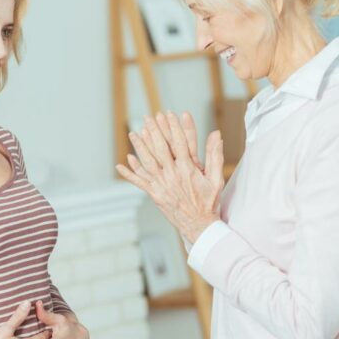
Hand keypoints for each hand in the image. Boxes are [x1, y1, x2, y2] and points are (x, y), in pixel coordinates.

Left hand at [116, 112, 224, 242]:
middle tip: (147, 117)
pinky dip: (130, 173)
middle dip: (153, 131)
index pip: (179, 142)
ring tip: (133, 133)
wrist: (199, 225)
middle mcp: (172, 175)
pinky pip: (139, 182)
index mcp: (188, 169)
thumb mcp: (216, 178)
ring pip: (147, 162)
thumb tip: (217, 134)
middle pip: (160, 148)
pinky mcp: (155, 194)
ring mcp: (162, 184)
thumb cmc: (209, 202)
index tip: (169, 114)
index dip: (173, 126)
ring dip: (139, 146)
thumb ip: (215, 155)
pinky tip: (122, 163)